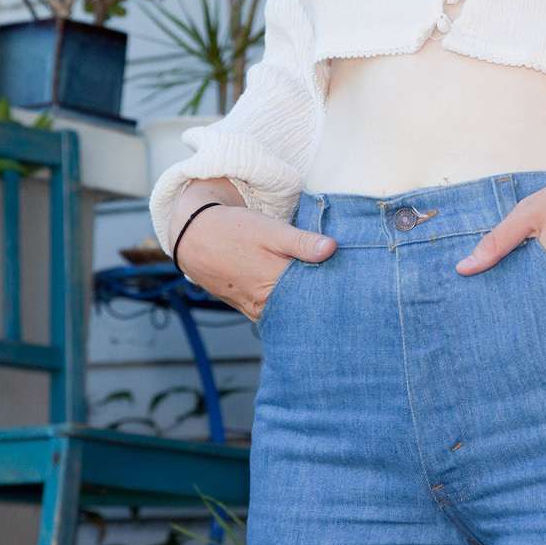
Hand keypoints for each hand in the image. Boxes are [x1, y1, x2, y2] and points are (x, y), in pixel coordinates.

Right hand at [171, 197, 337, 321]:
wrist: (194, 236)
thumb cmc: (232, 230)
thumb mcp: (269, 230)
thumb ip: (301, 242)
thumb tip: (332, 248)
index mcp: (273, 284)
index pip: (314, 294)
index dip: (333, 288)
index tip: (351, 282)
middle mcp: (264, 304)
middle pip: (303, 308)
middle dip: (322, 301)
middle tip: (345, 292)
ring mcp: (255, 309)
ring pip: (289, 313)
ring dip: (305, 306)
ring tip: (328, 298)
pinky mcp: (248, 309)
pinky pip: (275, 314)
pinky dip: (289, 308)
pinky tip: (302, 301)